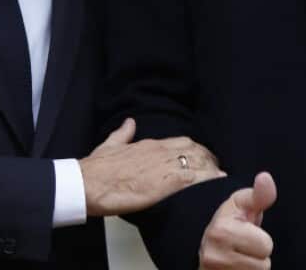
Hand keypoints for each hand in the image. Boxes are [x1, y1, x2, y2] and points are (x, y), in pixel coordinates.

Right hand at [79, 118, 223, 216]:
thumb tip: (129, 122)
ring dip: (211, 170)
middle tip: (216, 170)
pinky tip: (215, 184)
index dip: (196, 151)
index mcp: (148, 144)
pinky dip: (206, 181)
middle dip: (208, 160)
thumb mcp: (109, 145)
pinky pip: (192, 179)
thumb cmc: (95, 169)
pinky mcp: (163, 184)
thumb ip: (123, 133)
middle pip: (195, 151)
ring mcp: (163, 167)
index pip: (182, 142)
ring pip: (197, 162)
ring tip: (219, 178)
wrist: (86, 184)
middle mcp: (159, 152)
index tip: (204, 159)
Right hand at [199, 171, 276, 268]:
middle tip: (243, 248)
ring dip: (252, 268)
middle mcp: (214, 256)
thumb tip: (265, 178)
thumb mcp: (242, 204)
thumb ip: (259, 194)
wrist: (206, 248)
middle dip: (258, 256)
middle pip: (264, 265)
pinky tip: (236, 269)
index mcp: (221, 231)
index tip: (246, 233)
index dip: (261, 239)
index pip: (266, 246)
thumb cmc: (229, 223)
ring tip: (239, 259)